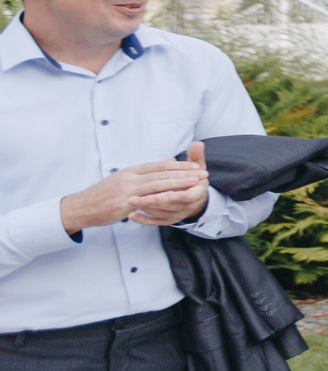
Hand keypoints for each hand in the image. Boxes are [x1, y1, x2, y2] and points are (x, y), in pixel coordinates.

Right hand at [61, 145, 210, 233]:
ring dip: (178, 183)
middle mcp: (129, 177)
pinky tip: (176, 199)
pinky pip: (146, 200)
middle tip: (203, 173)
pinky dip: (162, 198)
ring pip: (157, 184)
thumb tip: (165, 162)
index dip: (179, 165)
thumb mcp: (123, 180)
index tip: (196, 166)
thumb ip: (143, 174)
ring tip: (195, 184)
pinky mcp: (123, 204)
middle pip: (162, 173)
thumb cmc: (103, 195)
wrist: (80, 207)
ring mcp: (126, 190)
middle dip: (184, 173)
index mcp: (131, 171)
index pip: (159, 165)